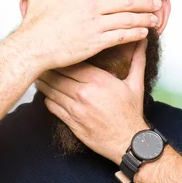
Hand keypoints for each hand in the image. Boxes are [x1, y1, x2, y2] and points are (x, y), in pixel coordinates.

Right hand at [13, 0, 160, 72]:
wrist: (33, 47)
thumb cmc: (35, 24)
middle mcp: (90, 6)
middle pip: (125, 0)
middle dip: (144, 1)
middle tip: (156, 2)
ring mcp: (94, 24)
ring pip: (128, 18)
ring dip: (145, 17)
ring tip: (155, 18)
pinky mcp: (96, 42)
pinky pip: (122, 36)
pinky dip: (135, 33)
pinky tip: (144, 33)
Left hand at [35, 39, 149, 163]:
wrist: (128, 141)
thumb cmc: (131, 113)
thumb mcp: (136, 84)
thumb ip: (137, 60)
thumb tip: (142, 41)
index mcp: (98, 80)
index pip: (72, 62)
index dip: (62, 57)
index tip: (56, 51)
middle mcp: (84, 93)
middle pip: (57, 75)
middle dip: (49, 67)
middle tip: (42, 60)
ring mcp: (75, 108)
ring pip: (51, 90)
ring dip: (44, 82)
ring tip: (39, 74)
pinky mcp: (71, 121)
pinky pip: (52, 106)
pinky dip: (47, 98)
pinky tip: (47, 93)